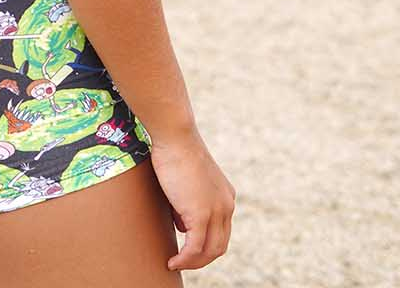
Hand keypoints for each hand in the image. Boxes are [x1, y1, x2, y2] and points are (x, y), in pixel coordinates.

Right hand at [147, 131, 234, 271]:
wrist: (175, 137)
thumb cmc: (174, 150)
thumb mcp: (185, 181)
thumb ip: (187, 203)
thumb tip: (181, 224)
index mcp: (225, 196)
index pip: (220, 230)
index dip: (204, 243)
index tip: (187, 248)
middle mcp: (226, 206)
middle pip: (219, 245)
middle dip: (201, 259)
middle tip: (182, 262)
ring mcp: (216, 211)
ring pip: (210, 250)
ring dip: (193, 262)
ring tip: (176, 264)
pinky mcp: (201, 214)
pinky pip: (195, 247)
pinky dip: (185, 259)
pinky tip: (173, 261)